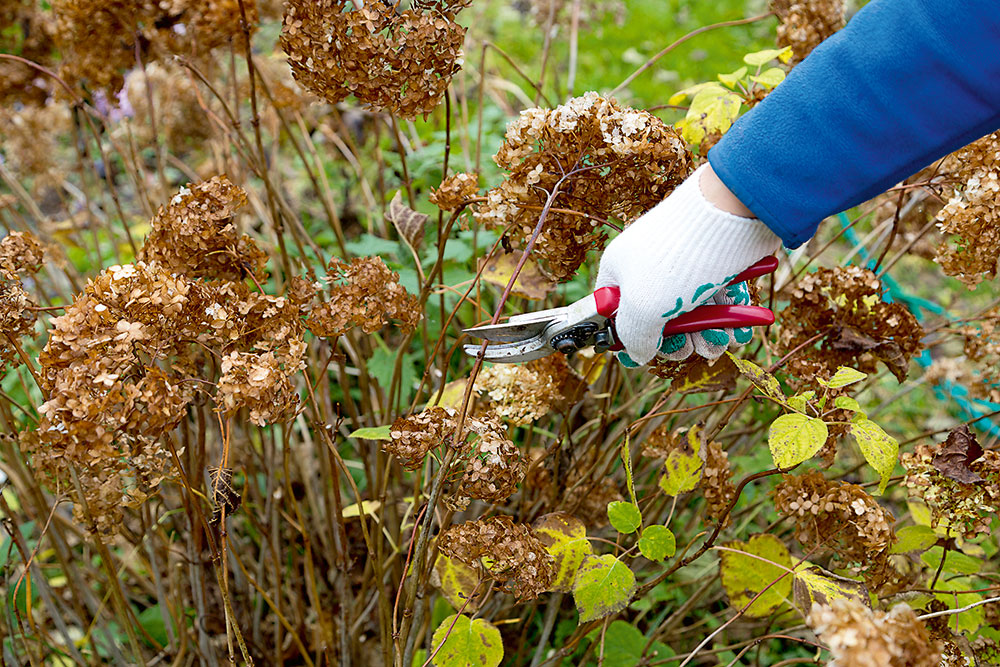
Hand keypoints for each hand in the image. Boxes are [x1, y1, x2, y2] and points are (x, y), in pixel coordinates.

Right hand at [595, 163, 780, 366]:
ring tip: (722, 341)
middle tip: (693, 349)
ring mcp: (684, 267)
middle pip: (658, 320)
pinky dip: (728, 319)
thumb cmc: (677, 259)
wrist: (732, 212)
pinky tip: (738, 331)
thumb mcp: (642, 308)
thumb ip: (634, 337)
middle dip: (679, 342)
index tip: (644, 355)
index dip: (627, 338)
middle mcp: (649, 269)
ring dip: (707, 335)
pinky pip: (718, 300)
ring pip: (692, 315)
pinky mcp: (717, 265)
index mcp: (620, 272)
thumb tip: (638, 355)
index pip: (613, 313)